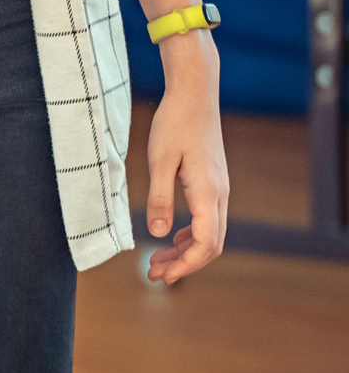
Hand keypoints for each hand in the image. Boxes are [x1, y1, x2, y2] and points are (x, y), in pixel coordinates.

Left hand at [143, 48, 229, 283]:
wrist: (195, 95)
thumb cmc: (174, 124)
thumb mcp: (159, 160)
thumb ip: (159, 197)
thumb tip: (155, 233)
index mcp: (208, 193)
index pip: (204, 243)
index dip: (185, 265)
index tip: (162, 276)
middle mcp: (219, 195)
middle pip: (210, 244)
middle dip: (183, 263)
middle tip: (153, 274)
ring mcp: (219, 190)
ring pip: (209, 233)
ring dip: (185, 250)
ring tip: (156, 260)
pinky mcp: (213, 183)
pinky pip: (206, 219)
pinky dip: (189, 234)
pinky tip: (169, 236)